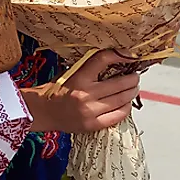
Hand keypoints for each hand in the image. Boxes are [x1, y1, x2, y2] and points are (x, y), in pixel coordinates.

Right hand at [22, 50, 139, 133]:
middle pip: (119, 83)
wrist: (43, 111)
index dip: (119, 55)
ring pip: (121, 100)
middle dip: (132, 78)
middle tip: (136, 75)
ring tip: (134, 88)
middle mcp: (86, 94)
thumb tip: (112, 61)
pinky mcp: (93, 124)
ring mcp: (90, 111)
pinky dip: (126, 108)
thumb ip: (88, 68)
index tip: (129, 54)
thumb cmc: (55, 90)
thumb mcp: (69, 73)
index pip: (103, 60)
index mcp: (78, 77)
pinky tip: (127, 103)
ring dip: (131, 92)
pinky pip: (117, 116)